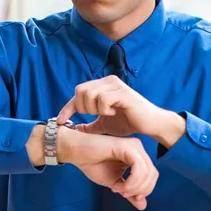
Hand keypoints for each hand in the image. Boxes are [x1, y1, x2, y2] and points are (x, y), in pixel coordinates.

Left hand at [57, 75, 185, 148]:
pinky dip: (104, 109)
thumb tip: (75, 130)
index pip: (78, 92)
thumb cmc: (128, 122)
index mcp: (102, 86)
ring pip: (90, 93)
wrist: (150, 124)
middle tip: (94, 116)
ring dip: (93, 108)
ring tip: (104, 115)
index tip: (61, 121)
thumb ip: (90, 125)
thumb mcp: (104, 125)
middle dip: (82, 107)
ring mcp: (115, 85)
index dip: (67, 108)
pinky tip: (112, 113)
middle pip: (80, 90)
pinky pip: (103, 99)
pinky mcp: (123, 92)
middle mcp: (107, 81)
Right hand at [57, 128, 158, 209]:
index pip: (152, 176)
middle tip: (122, 193)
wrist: (76, 151)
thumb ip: (129, 192)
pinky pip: (139, 168)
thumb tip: (143, 206)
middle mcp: (138, 149)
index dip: (143, 190)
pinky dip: (131, 182)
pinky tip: (118, 186)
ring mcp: (134, 146)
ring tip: (118, 189)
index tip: (126, 195)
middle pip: (153, 175)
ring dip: (134, 187)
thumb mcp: (114, 182)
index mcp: (137, 156)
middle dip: (139, 190)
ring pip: (148, 172)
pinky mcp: (126, 146)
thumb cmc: (93, 163)